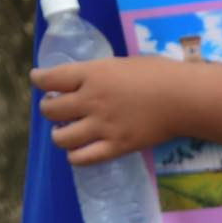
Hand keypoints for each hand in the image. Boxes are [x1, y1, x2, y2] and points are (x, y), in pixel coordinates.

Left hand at [32, 55, 185, 164]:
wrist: (184, 98)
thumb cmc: (158, 73)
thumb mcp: (121, 63)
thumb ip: (99, 73)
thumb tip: (84, 79)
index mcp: (92, 74)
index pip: (50, 79)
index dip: (38, 79)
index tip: (37, 80)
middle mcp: (91, 100)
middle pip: (50, 109)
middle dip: (48, 108)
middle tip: (55, 107)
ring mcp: (102, 126)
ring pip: (61, 137)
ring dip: (58, 134)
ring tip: (65, 130)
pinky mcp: (116, 147)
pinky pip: (83, 158)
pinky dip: (75, 156)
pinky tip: (77, 151)